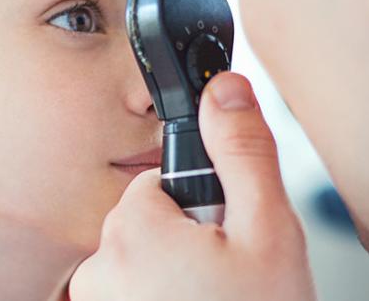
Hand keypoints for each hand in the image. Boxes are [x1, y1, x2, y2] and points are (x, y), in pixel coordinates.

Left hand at [68, 72, 314, 300]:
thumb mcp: (268, 230)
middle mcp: (100, 272)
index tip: (224, 235)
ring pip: (142, 263)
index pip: (158, 183)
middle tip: (227, 276)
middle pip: (148, 222)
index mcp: (134, 231)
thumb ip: (242, 152)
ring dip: (177, 276)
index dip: (201, 204)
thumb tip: (224, 88)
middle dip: (188, 240)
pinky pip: (133, 296)